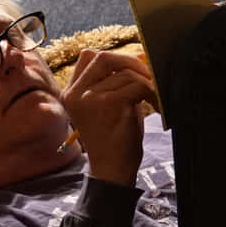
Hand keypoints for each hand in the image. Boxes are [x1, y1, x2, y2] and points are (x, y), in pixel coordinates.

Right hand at [61, 49, 157, 185]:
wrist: (112, 170)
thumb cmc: (113, 139)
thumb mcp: (105, 107)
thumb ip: (112, 83)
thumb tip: (139, 56)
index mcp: (70, 93)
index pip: (87, 57)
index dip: (113, 58)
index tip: (131, 68)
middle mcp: (75, 94)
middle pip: (103, 57)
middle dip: (130, 61)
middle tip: (148, 74)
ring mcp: (90, 98)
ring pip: (125, 73)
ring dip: (146, 81)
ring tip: (155, 95)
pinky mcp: (108, 104)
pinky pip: (136, 85)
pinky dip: (151, 91)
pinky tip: (155, 104)